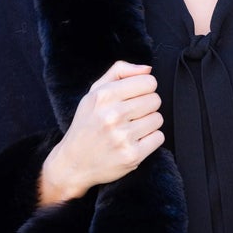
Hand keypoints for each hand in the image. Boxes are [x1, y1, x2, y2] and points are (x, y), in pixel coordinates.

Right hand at [38, 60, 162, 205]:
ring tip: (131, 128)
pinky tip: (134, 141)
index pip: (148, 82)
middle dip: (146, 106)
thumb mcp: (93, 93)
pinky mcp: (132, 155)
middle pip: (155, 100)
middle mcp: (112, 115)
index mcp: (103, 96)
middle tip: (131, 115)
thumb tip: (147, 69)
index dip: (144, 89)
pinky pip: (159, 137)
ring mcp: (122, 137)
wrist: (73, 163)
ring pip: (158, 119)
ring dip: (148, 123)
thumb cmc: (86, 125)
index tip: (134, 97)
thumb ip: (119, 72)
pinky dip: (150, 139)